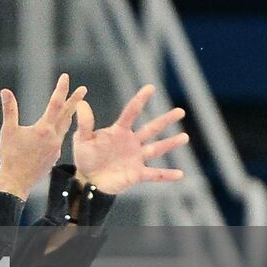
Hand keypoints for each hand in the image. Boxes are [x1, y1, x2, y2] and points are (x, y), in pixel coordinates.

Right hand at [0, 73, 84, 196]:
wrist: (17, 181)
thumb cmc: (10, 155)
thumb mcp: (7, 130)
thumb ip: (9, 109)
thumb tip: (5, 91)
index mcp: (44, 129)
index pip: (55, 104)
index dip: (61, 89)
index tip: (66, 77)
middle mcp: (54, 137)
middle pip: (67, 114)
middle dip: (74, 101)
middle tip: (83, 89)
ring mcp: (56, 148)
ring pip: (63, 128)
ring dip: (67, 116)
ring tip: (70, 109)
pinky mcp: (53, 157)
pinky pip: (58, 140)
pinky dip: (57, 132)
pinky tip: (52, 134)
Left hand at [72, 84, 188, 194]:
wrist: (88, 179)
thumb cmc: (85, 156)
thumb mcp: (82, 139)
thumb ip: (84, 123)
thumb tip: (82, 103)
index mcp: (119, 131)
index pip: (132, 112)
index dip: (140, 100)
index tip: (150, 87)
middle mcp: (131, 142)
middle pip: (151, 129)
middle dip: (165, 120)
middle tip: (180, 111)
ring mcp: (136, 158)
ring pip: (157, 149)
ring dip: (171, 143)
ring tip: (185, 136)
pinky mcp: (137, 174)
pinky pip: (155, 174)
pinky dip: (167, 174)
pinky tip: (180, 174)